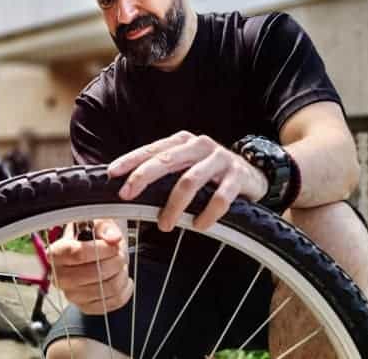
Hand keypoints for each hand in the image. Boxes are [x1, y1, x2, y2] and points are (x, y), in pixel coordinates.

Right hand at [47, 219, 132, 314]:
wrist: (95, 251)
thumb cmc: (94, 236)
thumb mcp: (98, 222)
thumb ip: (105, 227)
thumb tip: (112, 238)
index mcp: (56, 253)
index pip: (77, 254)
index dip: (101, 249)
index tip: (113, 245)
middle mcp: (60, 276)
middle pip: (94, 273)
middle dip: (115, 261)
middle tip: (119, 253)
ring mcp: (72, 295)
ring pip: (106, 289)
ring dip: (121, 274)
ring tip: (119, 265)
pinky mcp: (86, 307)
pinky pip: (113, 302)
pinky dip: (124, 289)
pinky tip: (121, 278)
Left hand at [107, 131, 267, 231]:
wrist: (255, 173)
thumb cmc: (211, 173)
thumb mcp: (186, 166)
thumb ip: (163, 172)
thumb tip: (126, 188)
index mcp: (183, 142)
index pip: (152, 150)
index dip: (131, 161)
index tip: (112, 174)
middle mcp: (200, 146)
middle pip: (166, 160)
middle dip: (143, 178)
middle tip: (127, 196)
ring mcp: (220, 159)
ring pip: (190, 181)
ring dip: (174, 205)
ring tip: (164, 225)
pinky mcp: (238, 176)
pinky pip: (220, 198)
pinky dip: (207, 214)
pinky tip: (199, 226)